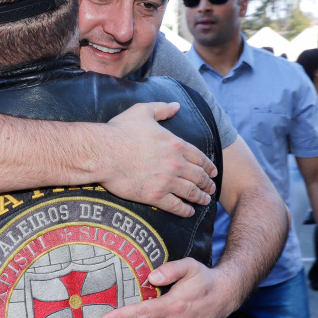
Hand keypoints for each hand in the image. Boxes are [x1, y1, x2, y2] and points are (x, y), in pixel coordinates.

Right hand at [102, 102, 216, 217]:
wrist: (103, 153)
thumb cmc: (120, 131)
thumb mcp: (142, 111)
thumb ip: (162, 108)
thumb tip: (176, 105)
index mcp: (175, 144)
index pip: (199, 157)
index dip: (209, 166)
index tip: (213, 172)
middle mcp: (176, 164)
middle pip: (199, 176)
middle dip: (207, 183)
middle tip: (212, 188)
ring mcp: (167, 182)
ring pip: (191, 192)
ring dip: (200, 197)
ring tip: (205, 200)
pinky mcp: (155, 196)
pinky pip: (176, 206)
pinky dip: (185, 210)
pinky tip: (189, 212)